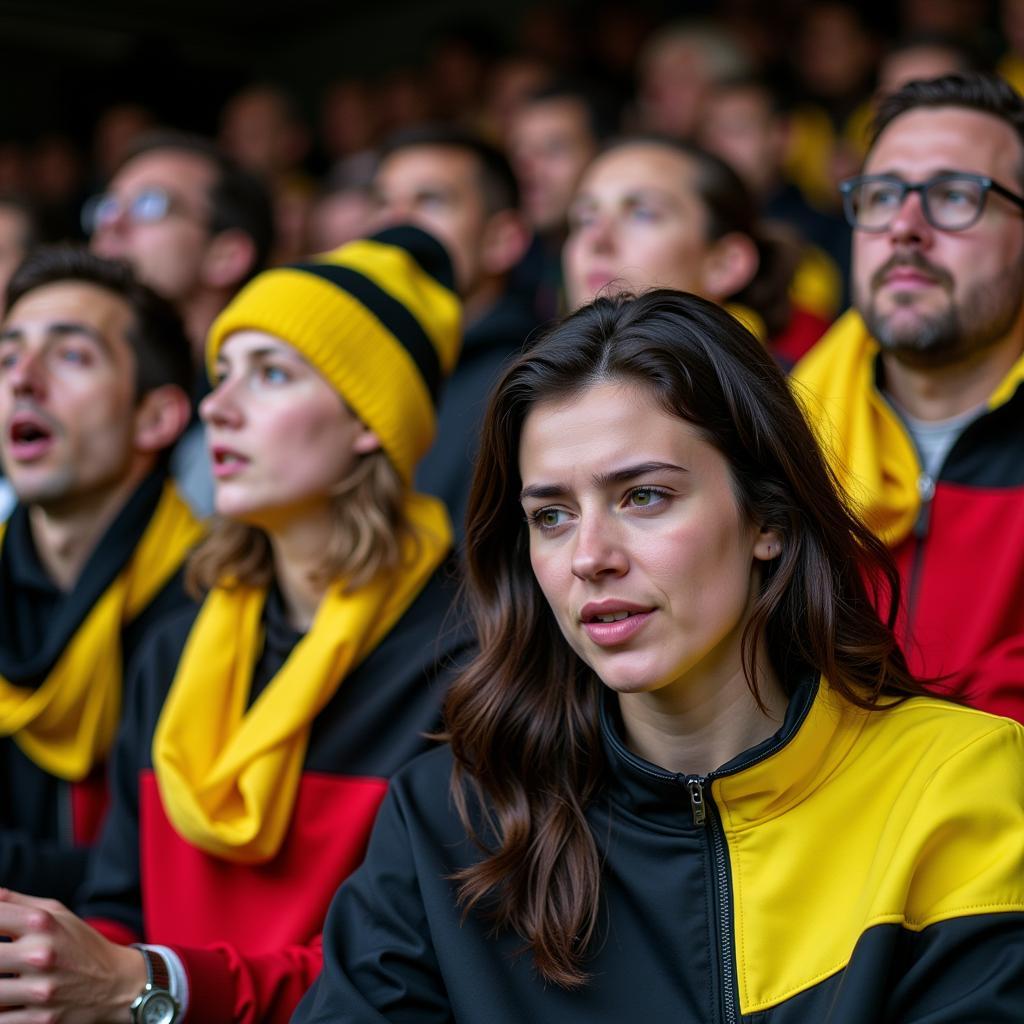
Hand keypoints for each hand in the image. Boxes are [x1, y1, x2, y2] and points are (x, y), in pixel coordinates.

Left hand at [0, 889, 145, 1023]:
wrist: (115, 983)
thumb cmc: (81, 944)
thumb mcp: (57, 914)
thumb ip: (18, 902)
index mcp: (42, 923)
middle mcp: (40, 954)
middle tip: (1, 958)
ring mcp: (39, 991)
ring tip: (4, 977)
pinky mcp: (39, 1021)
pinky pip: (0, 1019)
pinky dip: (1, 1008)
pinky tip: (8, 999)